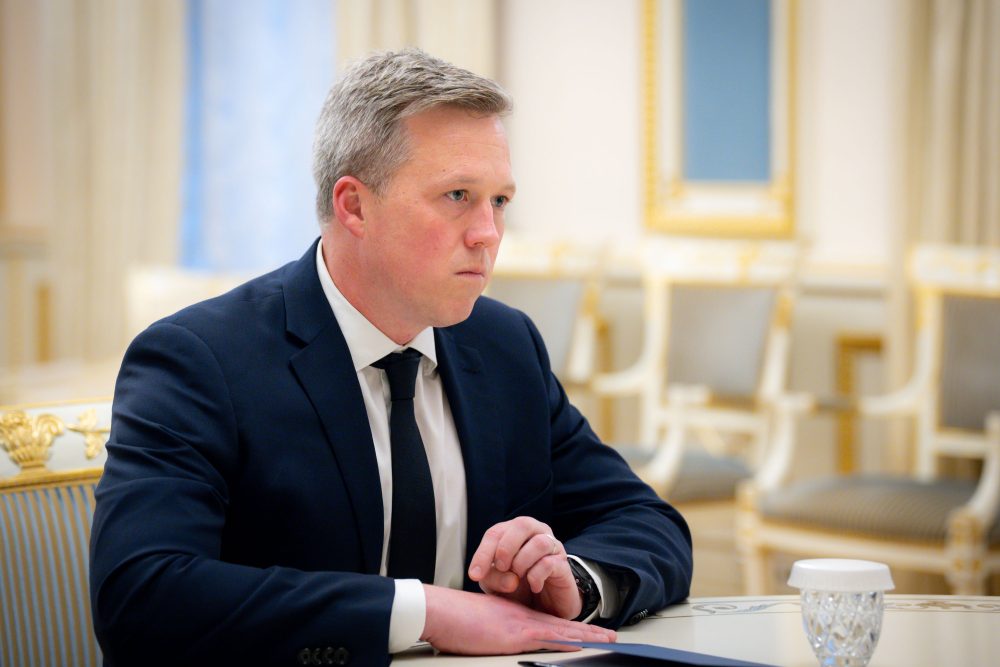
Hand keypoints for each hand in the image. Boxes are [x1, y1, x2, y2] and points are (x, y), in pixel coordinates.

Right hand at [421, 584, 615, 654]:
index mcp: (513, 616)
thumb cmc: (451, 620)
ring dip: (587, 636)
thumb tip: (490, 640)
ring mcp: (521, 625)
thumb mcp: (477, 624)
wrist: (440, 610)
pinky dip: (570, 641)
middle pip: (562, 626)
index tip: (587, 632)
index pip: (548, 622)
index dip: (569, 628)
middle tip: (611, 635)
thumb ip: (490, 631)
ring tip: (609, 639)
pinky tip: (585, 644)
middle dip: (588, 632)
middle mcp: (522, 618)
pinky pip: (550, 638)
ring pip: (563, 631)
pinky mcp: (516, 634)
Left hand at [468, 516, 582, 619]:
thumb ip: (492, 577)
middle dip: (506, 548)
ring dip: (522, 562)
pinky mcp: (563, 565)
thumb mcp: (496, 584)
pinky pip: (549, 563)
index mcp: (514, 533)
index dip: (483, 552)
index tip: (475, 575)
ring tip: (518, 578)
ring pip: (539, 542)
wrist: (543, 609)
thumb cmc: (518, 590)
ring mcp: (552, 547)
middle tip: (501, 568)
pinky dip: (536, 576)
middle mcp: (535, 533)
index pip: (496, 532)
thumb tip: (509, 578)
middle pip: (522, 524)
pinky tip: (534, 586)